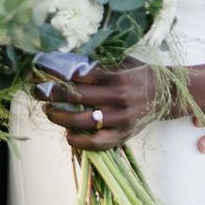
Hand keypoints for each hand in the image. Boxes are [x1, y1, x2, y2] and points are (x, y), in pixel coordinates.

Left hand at [41, 60, 157, 149]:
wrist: (168, 95)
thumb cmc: (140, 75)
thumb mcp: (123, 62)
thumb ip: (99, 64)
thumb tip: (68, 61)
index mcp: (117, 77)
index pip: (79, 76)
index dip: (56, 74)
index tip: (39, 72)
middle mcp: (118, 99)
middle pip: (77, 97)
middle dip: (51, 94)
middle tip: (36, 91)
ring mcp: (121, 119)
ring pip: (82, 121)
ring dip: (60, 117)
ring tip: (47, 111)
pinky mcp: (123, 135)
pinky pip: (97, 142)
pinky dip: (79, 140)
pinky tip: (67, 134)